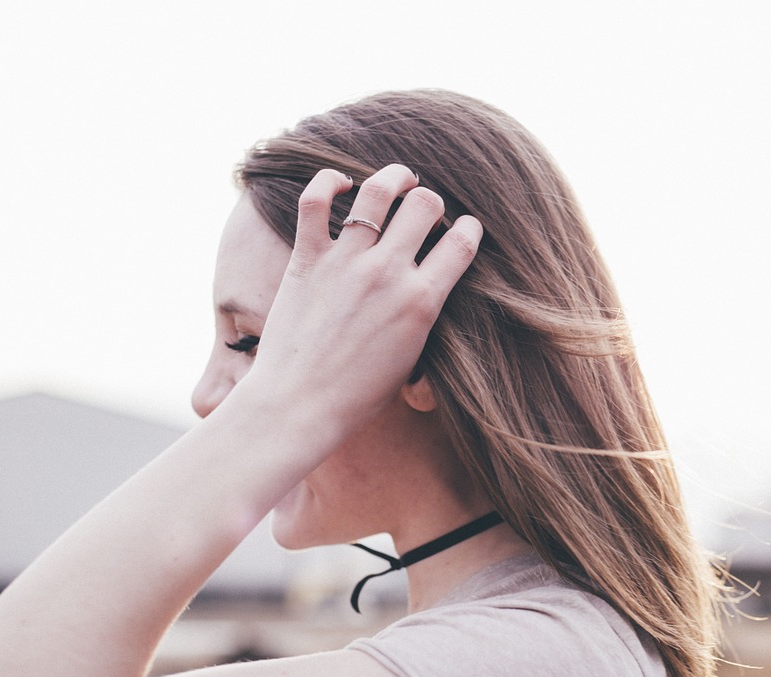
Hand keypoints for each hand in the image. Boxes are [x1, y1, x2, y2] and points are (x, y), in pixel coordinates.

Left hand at [243, 164, 481, 432]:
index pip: (462, 243)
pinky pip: (315, 201)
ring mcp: (346, 262)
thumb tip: (431, 295)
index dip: (470, 229)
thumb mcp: (410, 361)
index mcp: (422, 301)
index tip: (466, 228)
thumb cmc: (357, 395)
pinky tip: (341, 184)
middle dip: (431, 202)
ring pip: (379, 192)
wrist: (300, 405)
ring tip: (399, 179)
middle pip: (426, 205)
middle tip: (424, 211)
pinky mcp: (307, 259)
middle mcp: (388, 273)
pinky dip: (329, 182)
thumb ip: (423, 318)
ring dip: (394, 177)